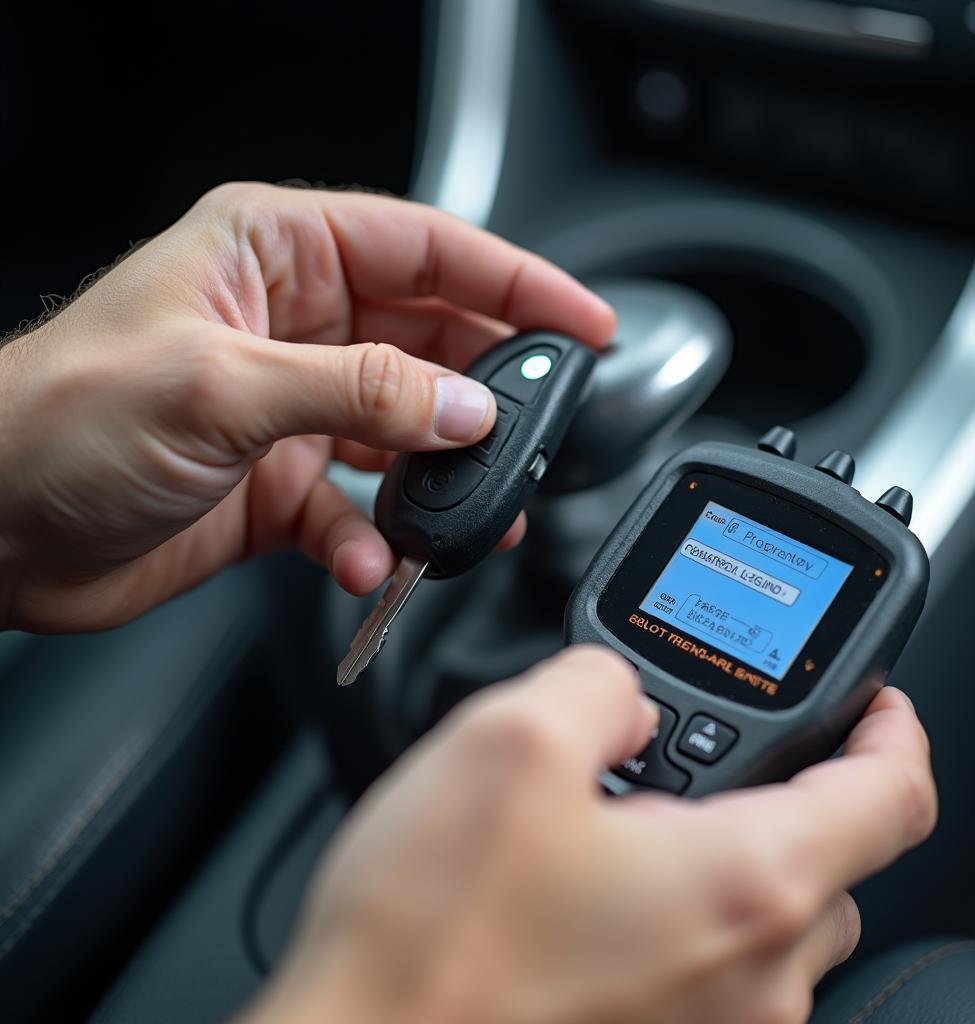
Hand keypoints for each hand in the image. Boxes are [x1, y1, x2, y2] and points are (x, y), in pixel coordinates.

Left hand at [0, 183, 614, 630]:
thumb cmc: (59, 421)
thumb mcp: (221, 387)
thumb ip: (359, 391)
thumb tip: (465, 407)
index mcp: (277, 257)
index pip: (428, 249)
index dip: (516, 282)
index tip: (584, 322)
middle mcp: (296, 327)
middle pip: (433, 341)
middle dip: (491, 391)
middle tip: (541, 432)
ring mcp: (295, 409)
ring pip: (408, 430)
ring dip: (444, 476)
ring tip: (477, 510)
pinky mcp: (282, 483)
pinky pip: (361, 506)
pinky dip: (376, 537)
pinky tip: (369, 558)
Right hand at [244, 647, 936, 1023]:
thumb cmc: (428, 939)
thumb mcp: (509, 739)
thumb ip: (597, 683)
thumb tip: (621, 695)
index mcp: (742, 887)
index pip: (891, 798)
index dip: (893, 729)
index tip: (875, 701)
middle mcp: (750, 977)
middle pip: (831, 856)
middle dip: (784, 784)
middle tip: (706, 745)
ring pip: (772, 913)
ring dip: (725, 846)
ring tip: (630, 809)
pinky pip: (714, 961)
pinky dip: (685, 902)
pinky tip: (597, 875)